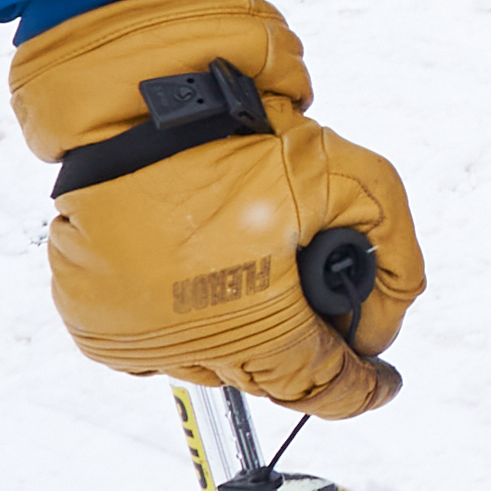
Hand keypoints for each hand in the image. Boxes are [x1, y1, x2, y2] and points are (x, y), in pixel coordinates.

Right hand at [10, 0, 423, 418]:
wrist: (145, 103)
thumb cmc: (248, 141)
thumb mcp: (364, 186)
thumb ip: (395, 264)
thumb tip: (380, 325)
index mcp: (255, 330)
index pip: (322, 388)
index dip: (362, 388)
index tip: (383, 379)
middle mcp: (191, 350)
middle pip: (269, 378)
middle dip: (305, 349)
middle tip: (327, 312)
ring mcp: (137, 340)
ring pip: (210, 361)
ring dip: (242, 333)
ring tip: (257, 272)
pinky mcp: (95, 322)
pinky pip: (155, 341)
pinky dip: (185, 318)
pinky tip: (205, 272)